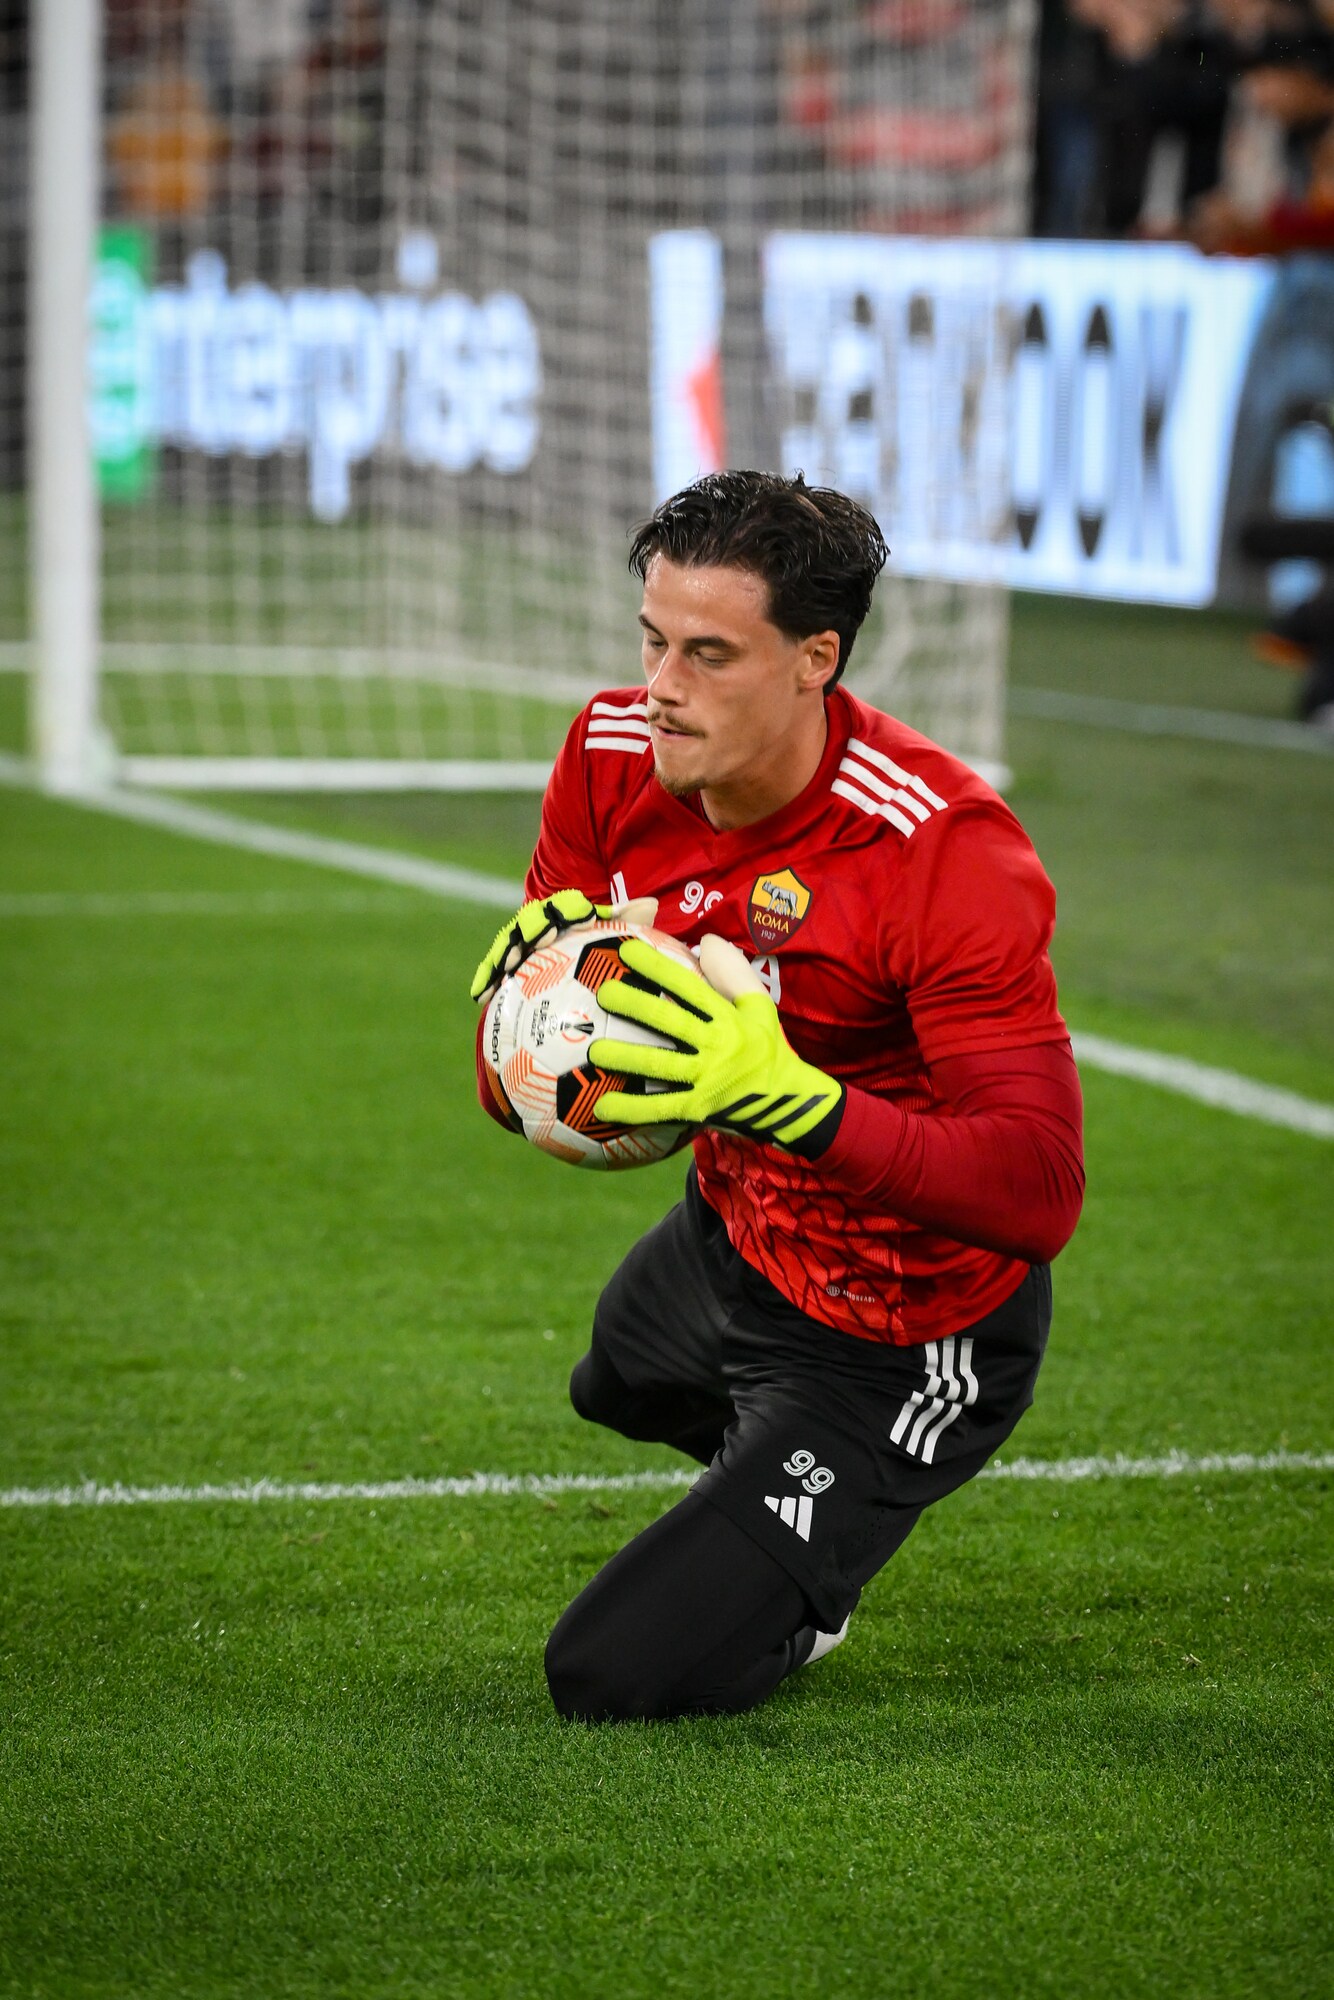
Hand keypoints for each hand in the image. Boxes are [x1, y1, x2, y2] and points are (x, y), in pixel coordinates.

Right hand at [470, 892, 658, 1004]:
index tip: (583, 918)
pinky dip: (485, 978)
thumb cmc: (593, 943)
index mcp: (567, 912)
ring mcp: (519, 942)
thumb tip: (651, 904)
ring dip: (505, 952)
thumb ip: (627, 920)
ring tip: (506, 967)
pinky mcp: (505, 961)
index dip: (574, 909)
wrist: (562, 949)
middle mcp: (540, 923)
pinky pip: (492, 968)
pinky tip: (480, 997)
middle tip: (542, 939)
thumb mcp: (612, 933)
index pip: (569, 905)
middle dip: (536, 927)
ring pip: (508, 942)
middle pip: (533, 920)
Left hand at [591, 934, 844, 1157]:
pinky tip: (602, 1107)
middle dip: (634, 1005)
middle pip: (669, 1021)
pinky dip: (631, 1109)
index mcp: (727, 1017)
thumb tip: (706, 942)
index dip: (658, 967)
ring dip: (625, 1057)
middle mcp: (716, 1045)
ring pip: (660, 1065)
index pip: (689, 986)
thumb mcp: (759, 1005)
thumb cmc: (766, 1048)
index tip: (627, 951)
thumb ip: (733, 973)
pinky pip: (660, 1109)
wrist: (786, 1101)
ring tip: (594, 1050)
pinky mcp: (698, 1108)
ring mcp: (706, 1079)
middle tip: (603, 993)